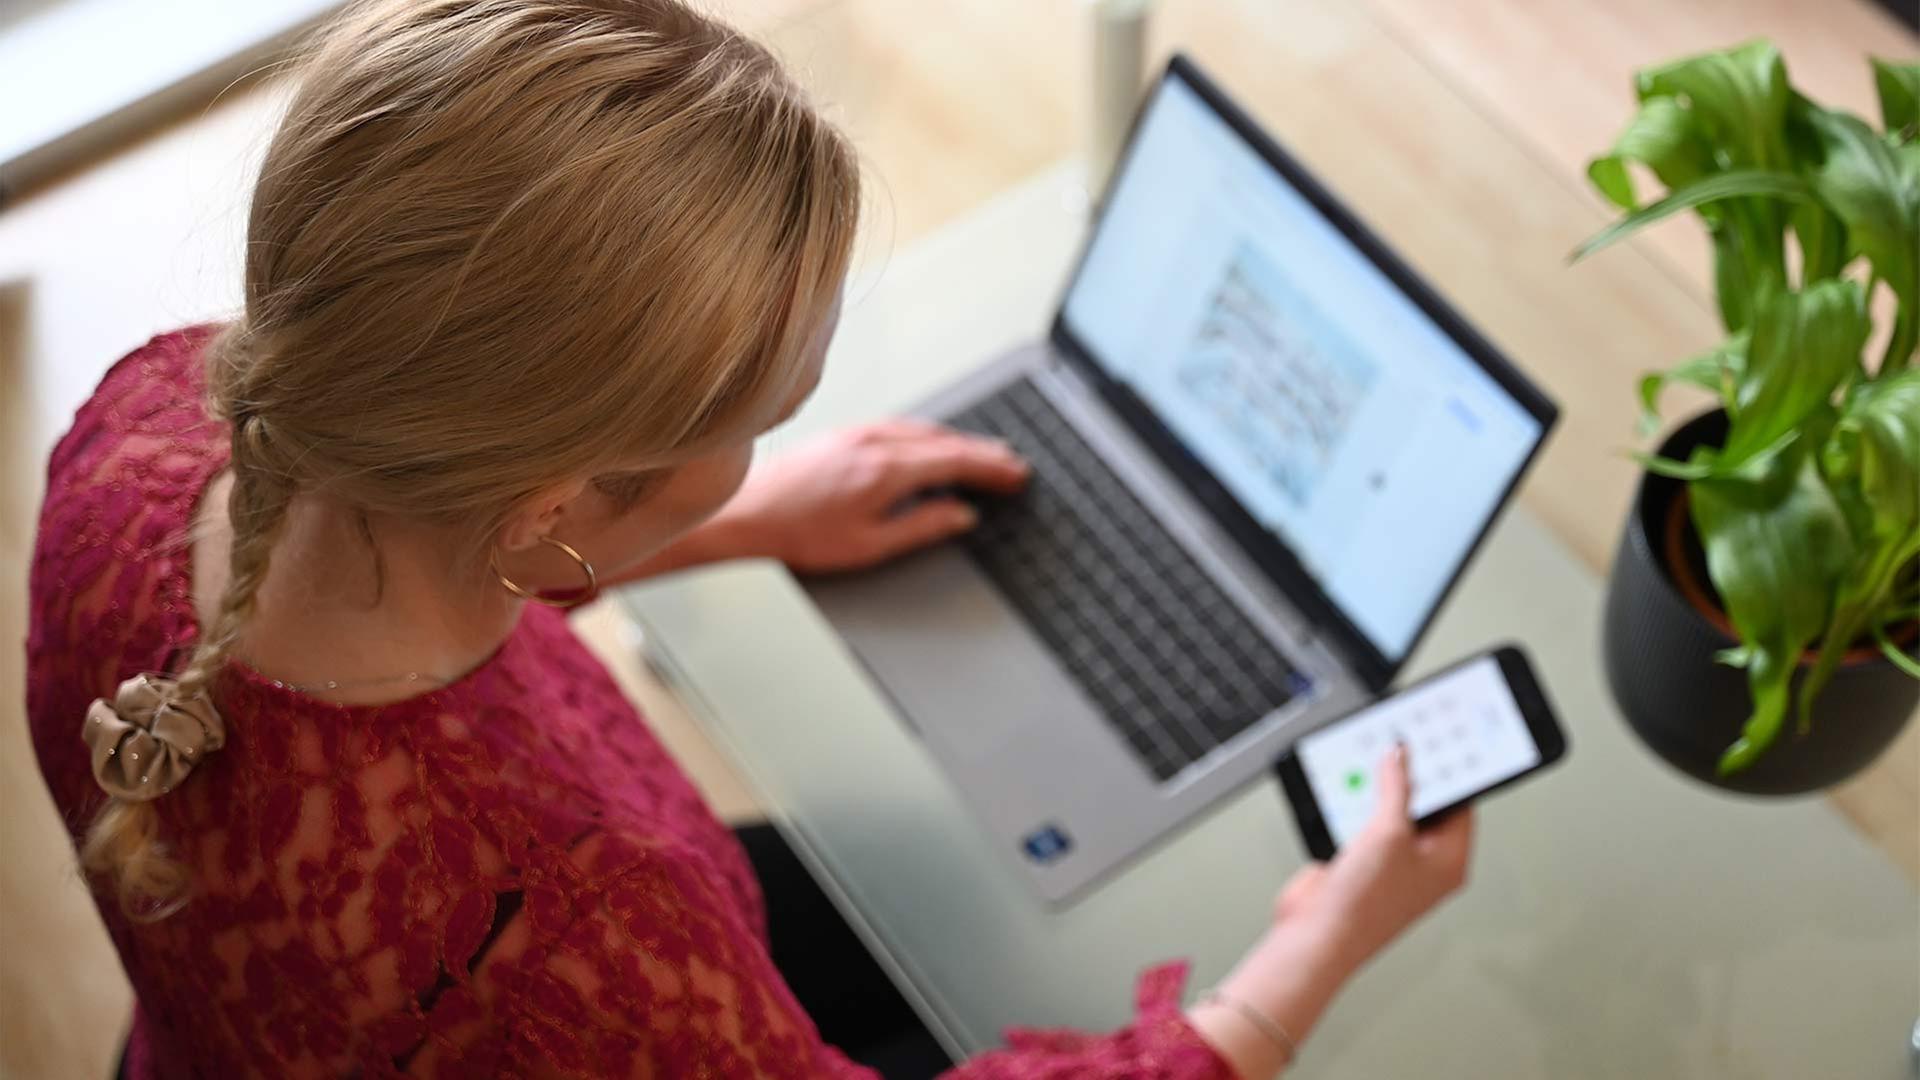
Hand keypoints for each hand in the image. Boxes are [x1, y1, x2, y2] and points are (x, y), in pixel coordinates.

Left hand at [713, 420, 1028, 572]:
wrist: (745, 514)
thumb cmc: (797, 534)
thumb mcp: (869, 545)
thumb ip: (922, 527)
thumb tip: (960, 516)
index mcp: (886, 470)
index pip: (955, 461)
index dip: (990, 467)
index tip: (1015, 473)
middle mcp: (874, 442)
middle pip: (944, 441)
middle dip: (982, 452)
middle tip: (1011, 463)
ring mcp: (857, 433)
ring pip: (923, 429)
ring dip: (957, 441)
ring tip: (982, 454)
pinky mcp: (843, 433)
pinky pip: (900, 426)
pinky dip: (928, 435)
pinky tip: (931, 445)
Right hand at [1190, 744, 1471, 1078]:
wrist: (1316, 936)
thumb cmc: (1364, 904)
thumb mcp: (1388, 832)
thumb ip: (1396, 788)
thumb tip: (1400, 756)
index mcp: (1449, 860)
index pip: (1461, 804)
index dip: (1451, 771)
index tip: (1441, 742)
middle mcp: (1424, 864)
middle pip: (1425, 806)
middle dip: (1410, 777)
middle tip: (1401, 745)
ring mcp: (1391, 865)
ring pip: (1390, 813)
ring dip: (1377, 792)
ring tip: (1371, 762)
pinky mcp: (1361, 864)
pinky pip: (1363, 825)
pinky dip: (1354, 807)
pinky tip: (1346, 791)